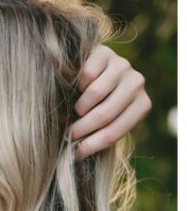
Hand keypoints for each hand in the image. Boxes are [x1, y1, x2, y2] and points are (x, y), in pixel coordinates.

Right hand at [70, 45, 151, 161]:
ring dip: (79, 107)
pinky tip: (76, 87)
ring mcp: (123, 66)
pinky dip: (76, 84)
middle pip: (104, 114)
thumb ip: (95, 136)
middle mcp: (137, 83)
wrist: (88, 70)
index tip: (75, 153)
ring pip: (95, 93)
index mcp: (142, 105)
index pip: (115, 131)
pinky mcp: (105, 53)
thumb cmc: (95, 104)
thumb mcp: (101, 121)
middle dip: (82, 128)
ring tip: (75, 110)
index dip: (91, 145)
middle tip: (68, 134)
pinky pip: (87, 74)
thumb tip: (72, 158)